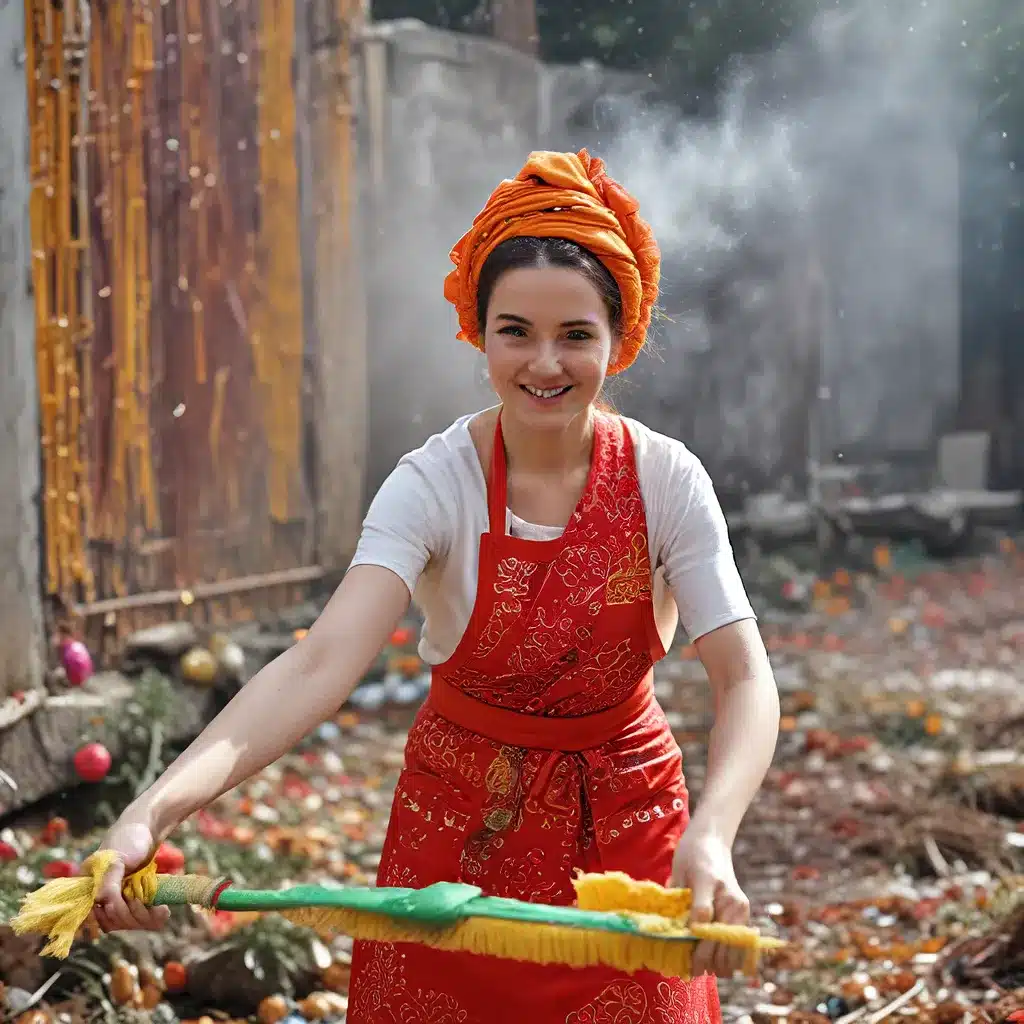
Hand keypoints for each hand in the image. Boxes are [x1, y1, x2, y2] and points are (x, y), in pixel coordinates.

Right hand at [91, 817, 170, 933]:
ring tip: (159, 908)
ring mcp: (117, 899)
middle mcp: (100, 896)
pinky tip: (162, 910)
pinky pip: (139, 919)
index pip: (93, 915)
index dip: (113, 914)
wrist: (148, 828)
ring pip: (126, 923)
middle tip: (145, 901)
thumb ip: (109, 879)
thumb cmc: (129, 839)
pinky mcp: (133, 900)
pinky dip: (152, 918)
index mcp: (88, 886)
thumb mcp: (118, 858)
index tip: (130, 902)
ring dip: (143, 919)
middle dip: (131, 916)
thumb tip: (99, 900)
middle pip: (112, 922)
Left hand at [672, 826, 750, 978]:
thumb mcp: (678, 871)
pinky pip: (740, 947)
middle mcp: (730, 897)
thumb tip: (669, 930)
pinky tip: (712, 960)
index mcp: (709, 880)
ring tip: (698, 966)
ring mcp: (741, 907)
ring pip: (733, 950)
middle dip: (703, 959)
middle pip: (720, 939)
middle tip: (686, 969)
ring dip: (716, 963)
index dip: (690, 937)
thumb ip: (676, 900)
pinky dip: (727, 958)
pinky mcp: (746, 914)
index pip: (702, 915)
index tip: (679, 952)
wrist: (713, 841)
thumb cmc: (690, 854)